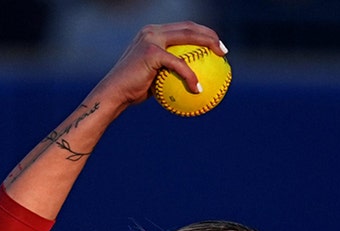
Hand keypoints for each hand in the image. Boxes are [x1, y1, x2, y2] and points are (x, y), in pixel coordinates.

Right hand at [92, 22, 225, 111]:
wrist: (115, 93)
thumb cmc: (136, 90)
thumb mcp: (157, 79)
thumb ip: (174, 73)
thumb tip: (198, 81)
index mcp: (154, 33)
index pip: (184, 28)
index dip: (203, 33)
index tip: (218, 46)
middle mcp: (152, 31)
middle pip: (188, 27)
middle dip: (210, 35)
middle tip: (224, 50)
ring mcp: (151, 39)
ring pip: (187, 36)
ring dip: (208, 44)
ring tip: (221, 58)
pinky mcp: (151, 52)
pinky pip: (179, 64)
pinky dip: (191, 76)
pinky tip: (200, 88)